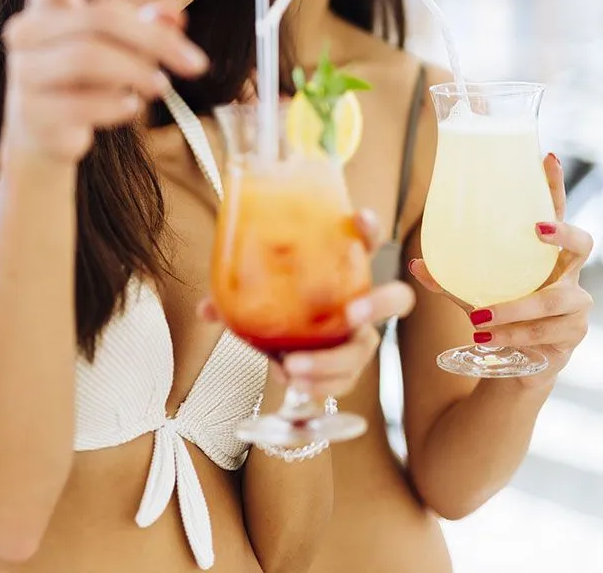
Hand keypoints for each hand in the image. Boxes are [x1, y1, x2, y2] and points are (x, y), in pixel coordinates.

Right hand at [1, 0, 208, 163]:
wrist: (43, 138)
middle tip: (195, 63)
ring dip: (139, 74)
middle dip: (157, 42)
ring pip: (92, 60)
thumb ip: (145, 30)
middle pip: (100, 20)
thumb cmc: (82, 85)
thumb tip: (175, 16)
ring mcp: (24, 75)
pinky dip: (120, 106)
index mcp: (47, 10)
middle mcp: (26, 35)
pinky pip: (88, 104)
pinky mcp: (34, 115)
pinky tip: (128, 108)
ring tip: (159, 86)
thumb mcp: (115, 52)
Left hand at [200, 210, 416, 398]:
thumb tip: (206, 309)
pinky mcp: (349, 365)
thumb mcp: (258, 290)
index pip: (367, 240)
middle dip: (379, 304)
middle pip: (395, 299)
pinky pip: (345, 379)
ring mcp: (360, 335)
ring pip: (365, 349)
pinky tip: (292, 384)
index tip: (358, 217)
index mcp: (344, 267)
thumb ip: (234, 295)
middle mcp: (361, 300)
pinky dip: (319, 384)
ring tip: (293, 367)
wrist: (286, 339)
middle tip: (350, 313)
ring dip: (332, 361)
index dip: (369, 227)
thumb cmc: (281, 300)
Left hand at [409, 153, 593, 381]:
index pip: (556, 213)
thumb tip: (414, 262)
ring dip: (517, 309)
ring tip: (480, 319)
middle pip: (582, 245)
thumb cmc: (499, 318)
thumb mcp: (470, 293)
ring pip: (556, 300)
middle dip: (562, 235)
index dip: (555, 186)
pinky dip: (513, 336)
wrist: (516, 368)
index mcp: (544, 257)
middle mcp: (568, 275)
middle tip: (535, 230)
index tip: (547, 159)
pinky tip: (489, 339)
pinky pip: (546, 333)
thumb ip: (447, 278)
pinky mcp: (572, 336)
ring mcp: (575, 306)